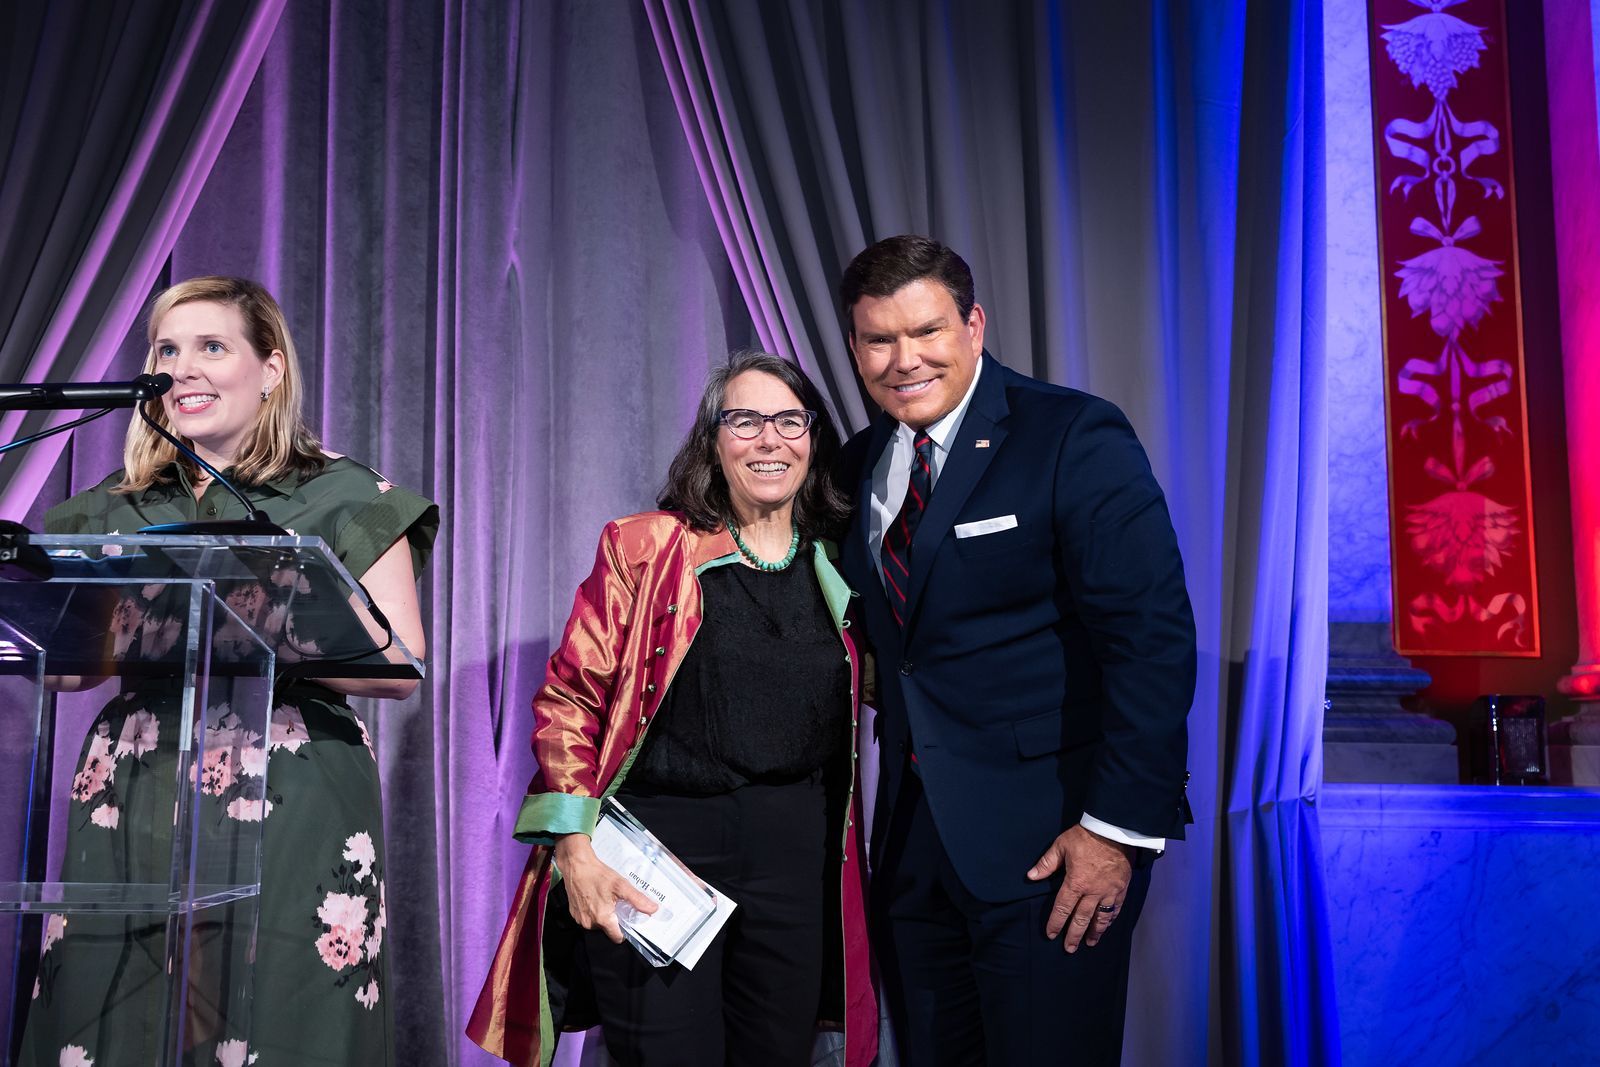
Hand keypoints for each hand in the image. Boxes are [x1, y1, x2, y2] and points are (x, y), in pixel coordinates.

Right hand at [553, 833, 658, 943]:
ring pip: (597, 924)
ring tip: (604, 899)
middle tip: (616, 904)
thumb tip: (652, 909)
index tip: (627, 919)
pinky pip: (587, 918)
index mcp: (602, 919)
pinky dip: (592, 911)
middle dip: (613, 919)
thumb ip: (637, 900)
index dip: (624, 930)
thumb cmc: (597, 874)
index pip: (617, 937)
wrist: (576, 865)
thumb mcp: (621, 885)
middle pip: (607, 930)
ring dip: (602, 915)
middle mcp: (589, 923)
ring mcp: (580, 919)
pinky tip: (594, 898)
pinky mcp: (573, 913)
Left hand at [1027, 824, 1132, 952]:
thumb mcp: (1061, 846)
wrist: (1113, 831)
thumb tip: (1031, 876)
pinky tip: (1106, 926)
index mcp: (1075, 883)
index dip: (1056, 923)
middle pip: (1082, 919)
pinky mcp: (1121, 889)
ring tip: (1089, 943)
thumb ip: (1046, 863)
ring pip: (1101, 918)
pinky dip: (1110, 920)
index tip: (1052, 934)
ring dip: (1094, 932)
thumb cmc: (1084, 837)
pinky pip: (1115, 909)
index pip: (1063, 908)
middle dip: (1074, 935)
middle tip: (1069, 948)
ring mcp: (1109, 892)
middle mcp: (1092, 892)